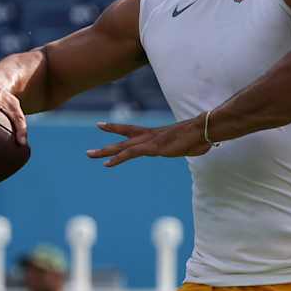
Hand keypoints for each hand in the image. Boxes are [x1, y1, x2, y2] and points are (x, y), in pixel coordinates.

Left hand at [87, 119, 213, 167]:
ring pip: (122, 146)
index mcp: (155, 134)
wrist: (202, 131)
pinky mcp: (151, 148)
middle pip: (123, 136)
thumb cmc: (200, 138)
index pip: (131, 129)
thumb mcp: (191, 145)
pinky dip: (118, 158)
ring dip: (105, 151)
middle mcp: (149, 136)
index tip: (102, 125)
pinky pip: (130, 153)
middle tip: (90, 145)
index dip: (117, 128)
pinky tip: (107, 164)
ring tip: (89, 154)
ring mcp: (149, 141)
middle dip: (106, 139)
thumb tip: (202, 147)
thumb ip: (190, 146)